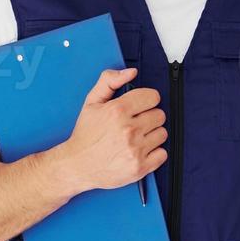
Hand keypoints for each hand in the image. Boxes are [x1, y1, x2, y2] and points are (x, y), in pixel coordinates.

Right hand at [56, 66, 168, 195]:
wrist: (77, 165)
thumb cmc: (85, 134)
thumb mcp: (92, 102)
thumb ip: (110, 81)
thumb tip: (131, 72)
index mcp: (117, 111)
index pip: (153, 97)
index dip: (146, 100)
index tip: (140, 106)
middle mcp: (128, 130)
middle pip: (160, 115)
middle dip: (149, 117)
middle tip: (136, 123)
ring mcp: (135, 150)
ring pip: (162, 133)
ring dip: (152, 135)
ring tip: (137, 138)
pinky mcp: (140, 167)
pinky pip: (162, 154)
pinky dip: (154, 153)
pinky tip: (141, 150)